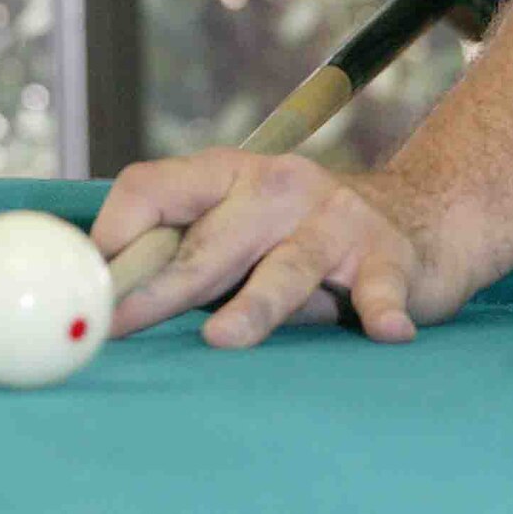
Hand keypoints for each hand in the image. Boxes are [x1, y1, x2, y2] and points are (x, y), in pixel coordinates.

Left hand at [90, 149, 469, 348]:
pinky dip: (381, 308)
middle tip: (122, 323)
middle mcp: (277, 187)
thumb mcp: (241, 228)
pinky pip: (380, 286)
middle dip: (160, 287)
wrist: (425, 216)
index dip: (112, 237)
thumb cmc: (306, 236)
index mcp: (226, 176)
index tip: (88, 289)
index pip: (151, 188)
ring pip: (285, 268)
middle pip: (208, 241)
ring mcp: (334, 219)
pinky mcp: (387, 255)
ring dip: (253, 306)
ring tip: (223, 338)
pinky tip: (384, 329)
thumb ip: (185, 252)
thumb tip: (100, 299)